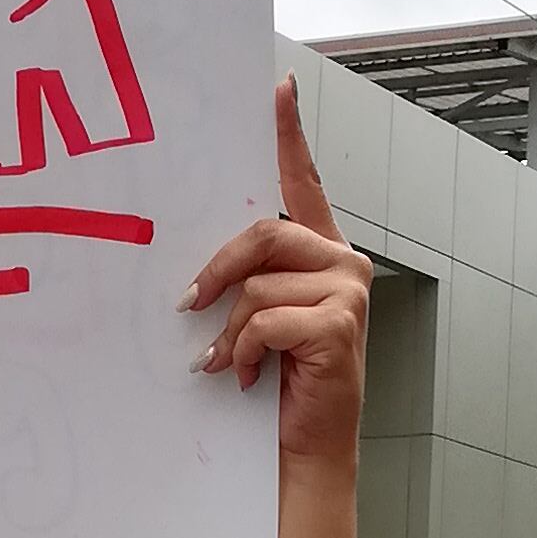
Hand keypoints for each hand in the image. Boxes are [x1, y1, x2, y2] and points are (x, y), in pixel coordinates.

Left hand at [180, 78, 368, 466]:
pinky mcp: (340, 322)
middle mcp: (342, 262)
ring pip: (259, 283)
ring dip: (231, 330)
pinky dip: (246, 351)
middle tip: (188, 306)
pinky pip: (267, 319)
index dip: (290, 135)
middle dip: (217, 270)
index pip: (304, 183)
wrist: (306, 447)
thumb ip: (247, 280)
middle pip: (264, 231)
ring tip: (227, 363)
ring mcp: (348, 290)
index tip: (277, 90)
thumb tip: (198, 268)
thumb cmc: (279, 385)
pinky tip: (249, 375)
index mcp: (321, 253)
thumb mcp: (258, 320)